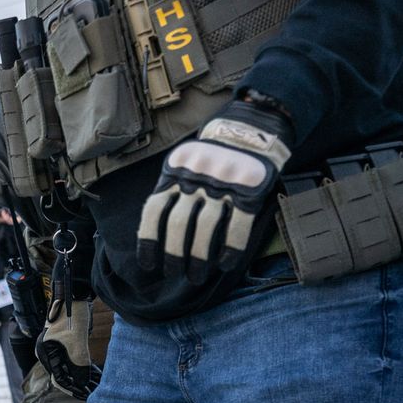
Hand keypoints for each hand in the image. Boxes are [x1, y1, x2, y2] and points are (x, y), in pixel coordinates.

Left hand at [136, 98, 291, 286]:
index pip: (154, 210)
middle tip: (174, 274)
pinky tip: (225, 264)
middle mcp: (197, 177)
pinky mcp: (250, 190)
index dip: (148, 241)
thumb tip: (156, 233)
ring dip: (199, 257)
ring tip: (196, 276)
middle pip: (180, 223)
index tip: (148, 265)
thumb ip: (171, 189)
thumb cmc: (212, 154)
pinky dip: (231, 248)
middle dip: (174, 254)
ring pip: (206, 227)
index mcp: (175, 171)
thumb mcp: (183, 164)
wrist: (253, 126)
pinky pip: (238, 225)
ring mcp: (224, 183)